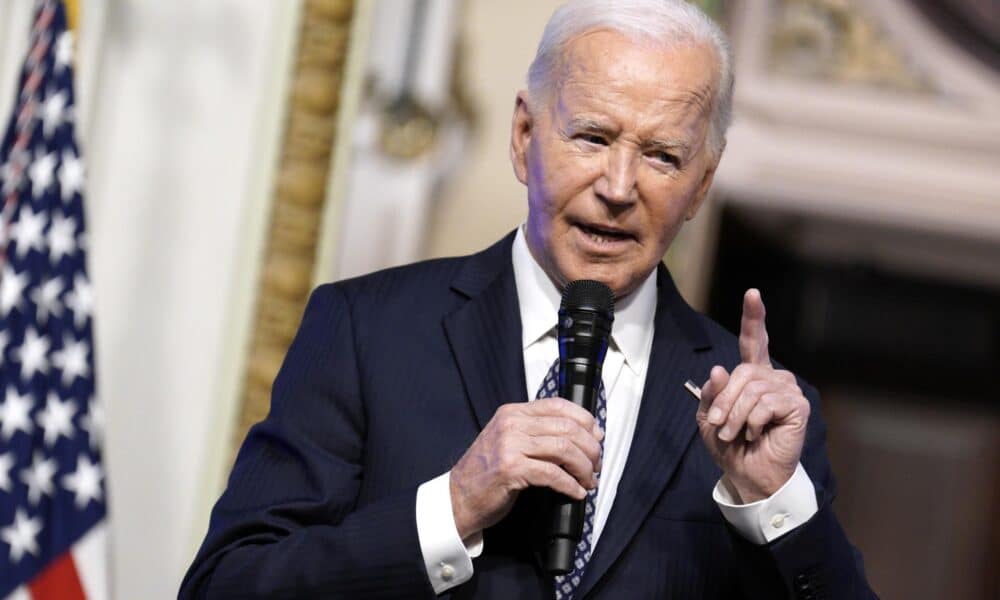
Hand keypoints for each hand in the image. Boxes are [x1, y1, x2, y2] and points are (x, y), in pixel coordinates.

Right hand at [449, 398, 603, 539]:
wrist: (459, 497)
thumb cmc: (486, 473)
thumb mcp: (508, 440)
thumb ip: (535, 431)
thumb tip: (579, 435)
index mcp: (512, 412)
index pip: (558, 405)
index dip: (584, 420)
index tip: (596, 437)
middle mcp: (511, 424)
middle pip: (567, 427)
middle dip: (590, 449)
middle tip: (596, 465)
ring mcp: (509, 445)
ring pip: (564, 449)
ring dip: (584, 468)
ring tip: (588, 480)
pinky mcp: (511, 469)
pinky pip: (553, 474)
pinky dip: (570, 485)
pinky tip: (576, 492)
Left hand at [696, 289, 809, 502]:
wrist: (749, 474)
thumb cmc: (730, 446)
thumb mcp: (708, 418)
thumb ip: (712, 393)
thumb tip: (720, 369)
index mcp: (752, 375)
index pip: (754, 341)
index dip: (754, 317)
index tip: (752, 293)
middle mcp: (773, 378)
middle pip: (742, 372)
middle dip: (723, 400)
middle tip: (716, 424)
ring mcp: (787, 390)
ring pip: (753, 389)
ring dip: (735, 414)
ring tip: (732, 433)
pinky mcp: (798, 406)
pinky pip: (767, 403)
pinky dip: (753, 420)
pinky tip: (755, 433)